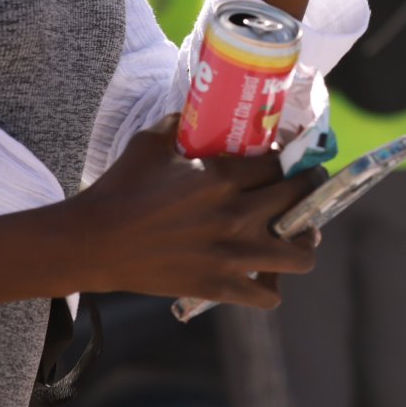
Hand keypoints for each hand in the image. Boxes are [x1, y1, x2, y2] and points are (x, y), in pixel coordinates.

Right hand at [61, 125, 322, 307]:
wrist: (95, 241)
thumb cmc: (121, 188)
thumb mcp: (152, 142)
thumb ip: (182, 124)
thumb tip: (198, 111)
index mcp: (222, 177)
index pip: (282, 165)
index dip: (294, 160)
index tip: (296, 159)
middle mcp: (235, 215)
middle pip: (299, 201)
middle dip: (310, 191)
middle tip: (307, 189)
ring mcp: (230, 255)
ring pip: (299, 255)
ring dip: (304, 243)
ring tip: (298, 236)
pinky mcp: (218, 286)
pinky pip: (267, 296)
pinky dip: (271, 288)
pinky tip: (265, 276)